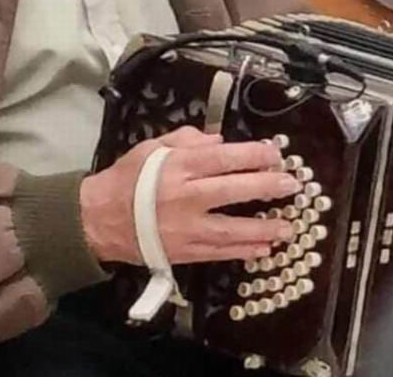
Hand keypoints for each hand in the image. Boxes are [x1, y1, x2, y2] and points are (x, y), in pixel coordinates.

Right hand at [80, 126, 298, 264]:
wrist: (100, 219)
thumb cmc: (127, 179)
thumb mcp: (151, 148)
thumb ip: (185, 140)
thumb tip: (219, 141)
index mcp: (177, 166)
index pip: (223, 158)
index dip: (253, 154)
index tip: (275, 153)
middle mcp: (186, 196)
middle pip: (234, 190)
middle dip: (267, 186)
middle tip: (293, 185)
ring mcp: (187, 228)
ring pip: (233, 228)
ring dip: (264, 227)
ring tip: (288, 226)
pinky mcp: (186, 252)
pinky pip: (221, 252)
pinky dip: (244, 250)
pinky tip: (263, 248)